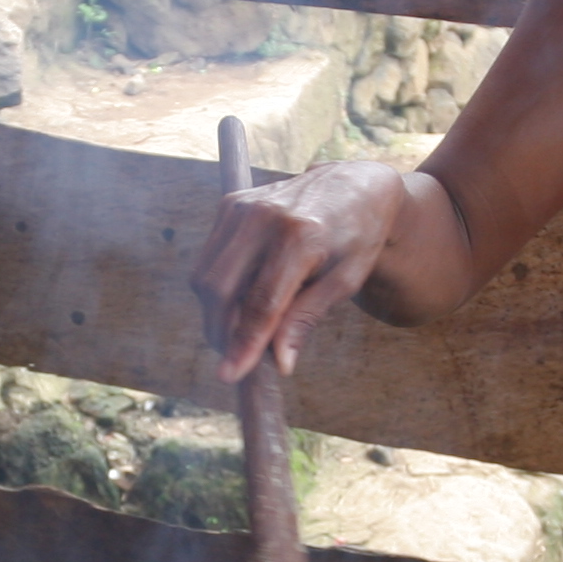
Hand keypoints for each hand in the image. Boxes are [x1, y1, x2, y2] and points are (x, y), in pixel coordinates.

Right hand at [191, 163, 409, 381]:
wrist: (354, 185)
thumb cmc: (357, 237)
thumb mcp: (345, 281)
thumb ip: (306, 318)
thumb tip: (279, 363)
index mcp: (302, 236)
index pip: (262, 302)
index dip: (244, 344)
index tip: (230, 376)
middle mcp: (265, 216)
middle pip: (220, 290)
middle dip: (221, 332)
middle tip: (237, 359)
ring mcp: (242, 206)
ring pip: (205, 276)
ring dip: (216, 313)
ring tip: (243, 331)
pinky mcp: (230, 204)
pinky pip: (209, 259)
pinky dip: (217, 288)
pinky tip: (241, 299)